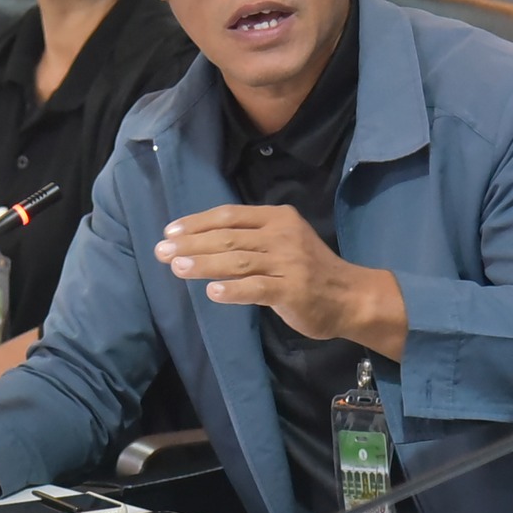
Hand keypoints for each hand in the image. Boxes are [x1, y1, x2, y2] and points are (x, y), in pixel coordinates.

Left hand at [154, 204, 406, 358]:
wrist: (350, 297)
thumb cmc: (310, 269)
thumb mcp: (284, 240)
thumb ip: (251, 237)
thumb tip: (202, 239)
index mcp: (278, 218)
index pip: (230, 216)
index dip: (197, 223)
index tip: (170, 231)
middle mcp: (282, 236)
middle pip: (228, 238)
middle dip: (191, 244)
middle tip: (161, 251)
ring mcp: (289, 264)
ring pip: (238, 261)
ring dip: (203, 265)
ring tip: (176, 268)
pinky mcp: (293, 291)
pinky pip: (257, 289)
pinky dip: (232, 290)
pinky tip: (211, 293)